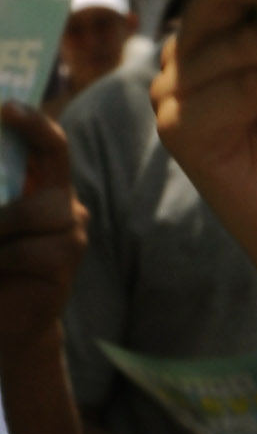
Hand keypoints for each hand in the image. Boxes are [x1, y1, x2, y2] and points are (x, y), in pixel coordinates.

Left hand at [0, 108, 84, 354]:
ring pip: (34, 212)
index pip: (52, 145)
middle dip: (6, 201)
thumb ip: (1, 193)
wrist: (9, 326)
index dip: (33, 122)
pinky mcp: (68, 263)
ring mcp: (72, 234)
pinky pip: (28, 250)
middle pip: (47, 177)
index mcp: (47, 189)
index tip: (5, 107)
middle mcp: (67, 205)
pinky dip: (2, 259)